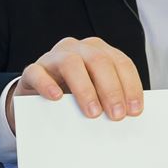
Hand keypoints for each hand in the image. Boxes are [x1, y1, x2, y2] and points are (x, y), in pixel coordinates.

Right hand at [5, 37, 143, 133]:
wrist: (38, 97)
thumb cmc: (72, 95)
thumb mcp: (95, 94)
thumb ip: (110, 99)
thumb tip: (127, 117)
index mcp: (99, 52)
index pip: (121, 63)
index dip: (130, 86)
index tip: (134, 110)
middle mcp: (78, 49)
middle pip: (99, 61)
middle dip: (111, 89)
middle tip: (116, 115)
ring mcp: (54, 57)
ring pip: (71, 63)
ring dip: (85, 89)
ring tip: (92, 113)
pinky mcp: (33, 70)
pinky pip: (38, 72)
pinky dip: (47, 84)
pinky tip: (56, 98)